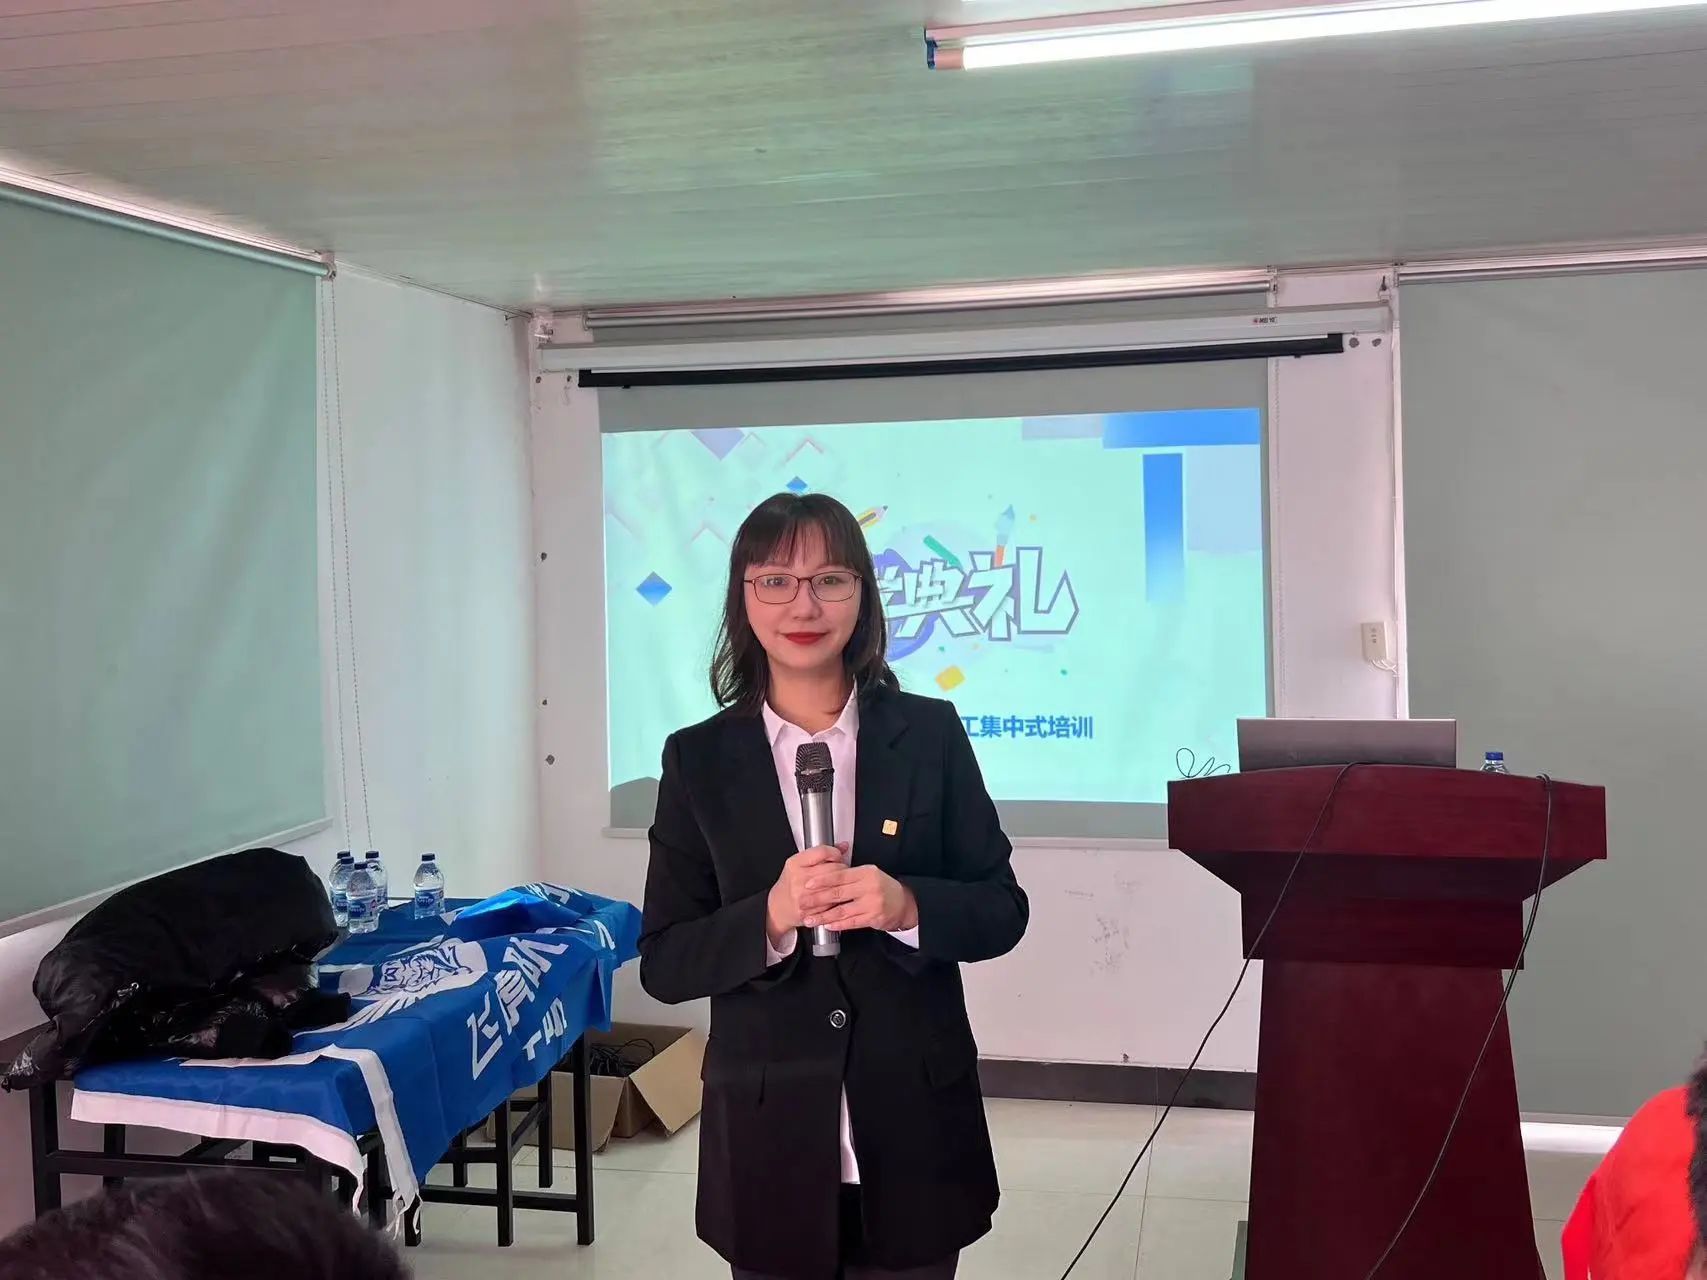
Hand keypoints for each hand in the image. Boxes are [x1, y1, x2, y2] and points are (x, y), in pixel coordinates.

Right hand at [766, 843, 846, 945]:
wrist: (778, 907)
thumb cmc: (790, 884)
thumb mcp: (799, 864)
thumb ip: (821, 854)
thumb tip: (844, 846)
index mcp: (795, 864)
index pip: (823, 852)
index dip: (835, 852)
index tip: (838, 855)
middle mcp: (798, 879)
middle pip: (833, 868)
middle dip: (842, 867)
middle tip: (841, 869)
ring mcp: (805, 896)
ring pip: (837, 885)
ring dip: (843, 883)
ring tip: (838, 882)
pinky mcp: (811, 911)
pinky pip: (834, 901)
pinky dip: (838, 898)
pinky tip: (834, 895)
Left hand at [801, 863, 918, 934]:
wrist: (903, 903)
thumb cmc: (881, 887)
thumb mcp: (868, 874)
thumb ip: (848, 874)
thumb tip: (823, 873)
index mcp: (865, 872)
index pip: (840, 875)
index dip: (822, 880)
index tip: (807, 884)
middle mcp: (869, 886)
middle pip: (838, 893)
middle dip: (817, 899)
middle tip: (802, 902)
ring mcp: (872, 903)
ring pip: (842, 910)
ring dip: (823, 916)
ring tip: (809, 919)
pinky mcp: (874, 918)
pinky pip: (851, 922)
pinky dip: (838, 924)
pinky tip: (827, 925)